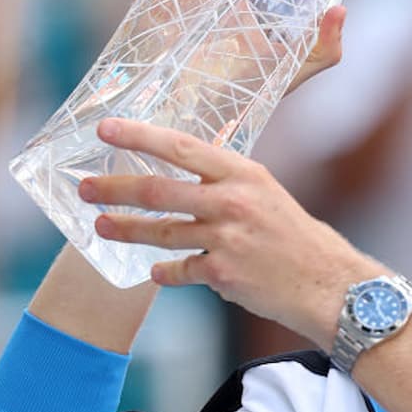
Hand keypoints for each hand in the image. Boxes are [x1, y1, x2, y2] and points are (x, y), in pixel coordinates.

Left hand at [79, 117, 383, 345]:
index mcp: (244, 174)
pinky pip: (178, 270)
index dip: (139, 136)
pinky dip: (164, 272)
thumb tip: (182, 174)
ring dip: (126, 230)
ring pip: (161, 232)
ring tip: (102, 227)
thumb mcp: (266, 194)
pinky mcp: (222, 273)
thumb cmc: (296, 237)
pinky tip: (154, 272)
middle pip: (159, 190)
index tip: (106, 128)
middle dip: (114, 188)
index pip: (181, 147)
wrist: (328, 283)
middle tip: (84, 188)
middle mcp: (233, 201)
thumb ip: (226, 183)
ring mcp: (227, 238)